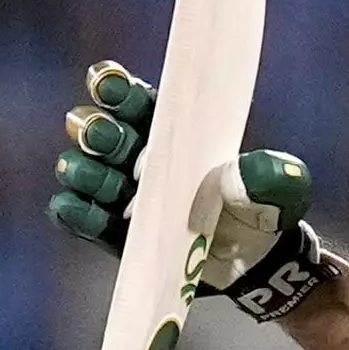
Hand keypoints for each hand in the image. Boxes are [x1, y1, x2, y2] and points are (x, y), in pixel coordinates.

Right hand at [51, 64, 334, 315]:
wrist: (251, 265)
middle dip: (97, 130)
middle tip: (101, 134)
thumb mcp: (277, 191)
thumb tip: (259, 169)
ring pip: (88, 172)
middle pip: (105, 135)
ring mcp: (123, 196)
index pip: (138, 104)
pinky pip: (83, 219)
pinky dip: (74, 211)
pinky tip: (71, 204)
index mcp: (174, 133)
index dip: (117, 90)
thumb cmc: (261, 212)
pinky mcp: (113, 233)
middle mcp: (141, 158)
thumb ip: (269, 176)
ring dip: (83, 169)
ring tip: (82, 169)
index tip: (107, 83)